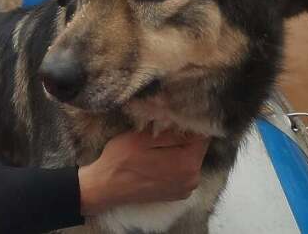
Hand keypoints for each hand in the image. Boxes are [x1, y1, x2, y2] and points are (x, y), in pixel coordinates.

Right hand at [78, 129, 210, 215]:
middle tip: (164, 126)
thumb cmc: (120, 161)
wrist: (105, 188)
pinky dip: (174, 161)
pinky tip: (158, 157)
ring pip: (189, 158)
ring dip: (178, 148)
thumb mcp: (143, 138)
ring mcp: (185, 188)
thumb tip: (189, 123)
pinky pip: (183, 171)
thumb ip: (170, 132)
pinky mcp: (177, 193)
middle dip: (184, 135)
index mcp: (187, 164)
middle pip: (197, 148)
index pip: (202, 136)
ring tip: (158, 142)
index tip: (176, 115)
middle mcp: (192, 179)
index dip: (190, 123)